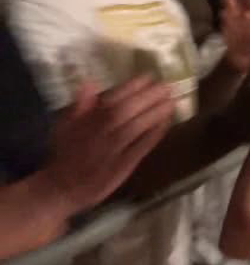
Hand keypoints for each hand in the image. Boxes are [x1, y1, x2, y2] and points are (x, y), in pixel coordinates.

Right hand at [41, 78, 174, 213]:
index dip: (131, 86)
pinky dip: (155, 133)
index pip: (111, 99)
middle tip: (168, 85)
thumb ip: (80, 106)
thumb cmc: (66, 155)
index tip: (148, 76)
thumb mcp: (65, 127)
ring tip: (172, 100)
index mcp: (86, 121)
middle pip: (127, 110)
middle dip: (148, 96)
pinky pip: (142, 147)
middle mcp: (100, 133)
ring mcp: (113, 150)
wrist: (62, 188)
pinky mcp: (123, 165)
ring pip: (136, 127)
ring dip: (155, 112)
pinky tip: (167, 122)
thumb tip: (90, 82)